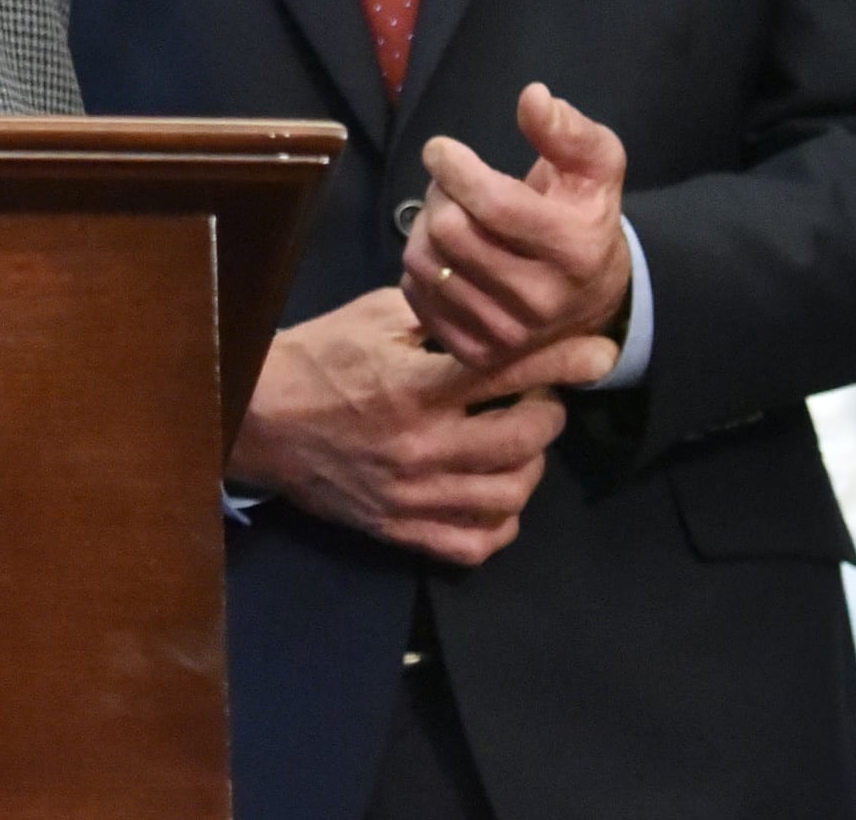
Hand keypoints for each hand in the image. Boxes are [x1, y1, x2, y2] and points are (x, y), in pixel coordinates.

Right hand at [230, 286, 615, 564]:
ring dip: (530, 465)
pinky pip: (476, 543)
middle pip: (524, 441)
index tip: (601, 352)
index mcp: (413, 385)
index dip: (565, 361)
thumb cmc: (315, 358)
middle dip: (549, 413)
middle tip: (540, 397)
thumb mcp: (372, 317)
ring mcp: (412, 495)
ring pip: (510, 496)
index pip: (508, 372)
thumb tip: (492, 312)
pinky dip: (501, 521)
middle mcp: (420, 446)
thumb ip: (437, 317)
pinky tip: (495, 492)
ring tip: (520, 443)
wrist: (254, 419)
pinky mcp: (400, 529)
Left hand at [403, 83, 631, 372]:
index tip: (440, 149)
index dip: (454, 167)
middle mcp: (542, 300)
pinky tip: (444, 250)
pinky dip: (420, 262)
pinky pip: (416, 293)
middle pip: (450, 230)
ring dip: (425, 224)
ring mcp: (507, 333)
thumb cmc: (584, 215)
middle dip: (440, 192)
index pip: (493, 204)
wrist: (592, 298)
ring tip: (447, 212)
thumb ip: (569, 132)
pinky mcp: (476, 352)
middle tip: (450, 182)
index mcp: (576, 250)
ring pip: (426, 261)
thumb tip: (533, 97)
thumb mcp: (597, 167)